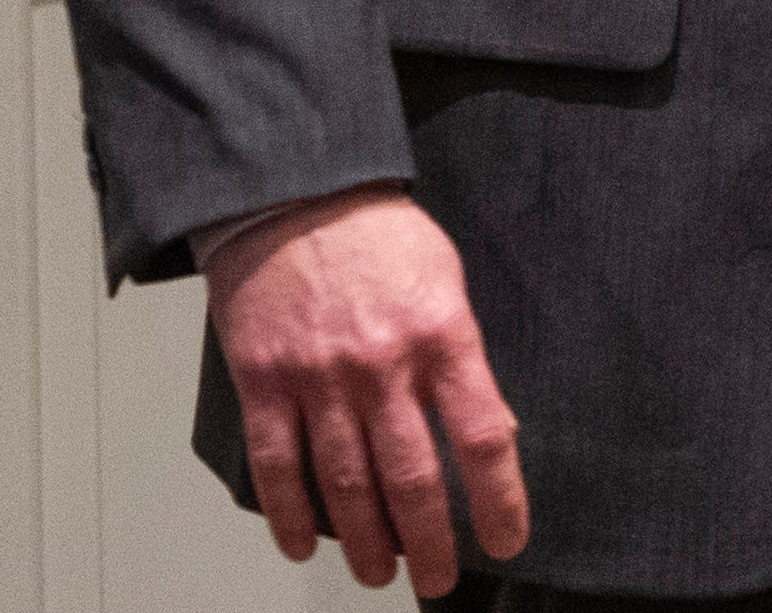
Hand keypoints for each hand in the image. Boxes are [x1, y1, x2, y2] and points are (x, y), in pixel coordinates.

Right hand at [202, 188, 527, 594]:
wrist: (296, 197)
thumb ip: (463, 358)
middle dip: (428, 542)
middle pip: (411, 478)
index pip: (484, 437)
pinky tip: (304, 546)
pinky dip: (289, 516)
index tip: (507, 541)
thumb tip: (485, 433)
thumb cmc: (383, 238)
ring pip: (343, 484)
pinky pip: (277, 466)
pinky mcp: (264, 382)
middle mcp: (383, 366)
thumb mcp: (448, 283)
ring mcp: (318, 378)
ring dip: (363, 541)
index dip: (499, 500)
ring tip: (377, 574)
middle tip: (439, 582)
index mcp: (444, 336)